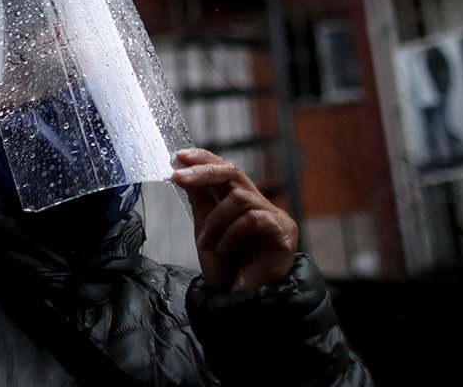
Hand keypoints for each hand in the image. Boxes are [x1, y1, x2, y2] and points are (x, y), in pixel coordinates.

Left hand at [171, 147, 298, 293]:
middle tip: (178, 177)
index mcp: (241, 203)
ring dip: (215, 221)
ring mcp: (274, 216)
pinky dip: (231, 234)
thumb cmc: (227, 272)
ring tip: (208, 245)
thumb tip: (184, 171)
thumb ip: (201, 203)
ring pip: (238, 198)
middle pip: (233, 172)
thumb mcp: (206, 233)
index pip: (225, 171)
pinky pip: (252, 219)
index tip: (179, 156)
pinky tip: (226, 251)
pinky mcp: (284, 231)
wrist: (241, 304)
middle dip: (203, 172)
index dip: (204, 159)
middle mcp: (259, 205)